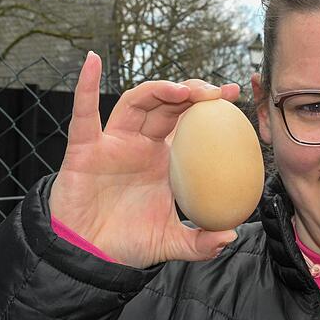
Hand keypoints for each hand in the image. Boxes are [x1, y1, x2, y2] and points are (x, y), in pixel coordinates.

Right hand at [48, 52, 239, 267]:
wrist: (88, 256)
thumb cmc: (127, 243)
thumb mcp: (170, 242)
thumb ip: (200, 242)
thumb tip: (229, 235)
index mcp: (163, 158)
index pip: (190, 121)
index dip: (210, 105)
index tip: (235, 95)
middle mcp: (140, 144)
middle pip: (167, 104)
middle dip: (192, 92)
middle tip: (217, 91)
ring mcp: (112, 143)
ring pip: (136, 103)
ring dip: (158, 90)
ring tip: (182, 90)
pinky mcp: (84, 149)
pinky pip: (84, 114)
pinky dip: (86, 87)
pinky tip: (92, 64)